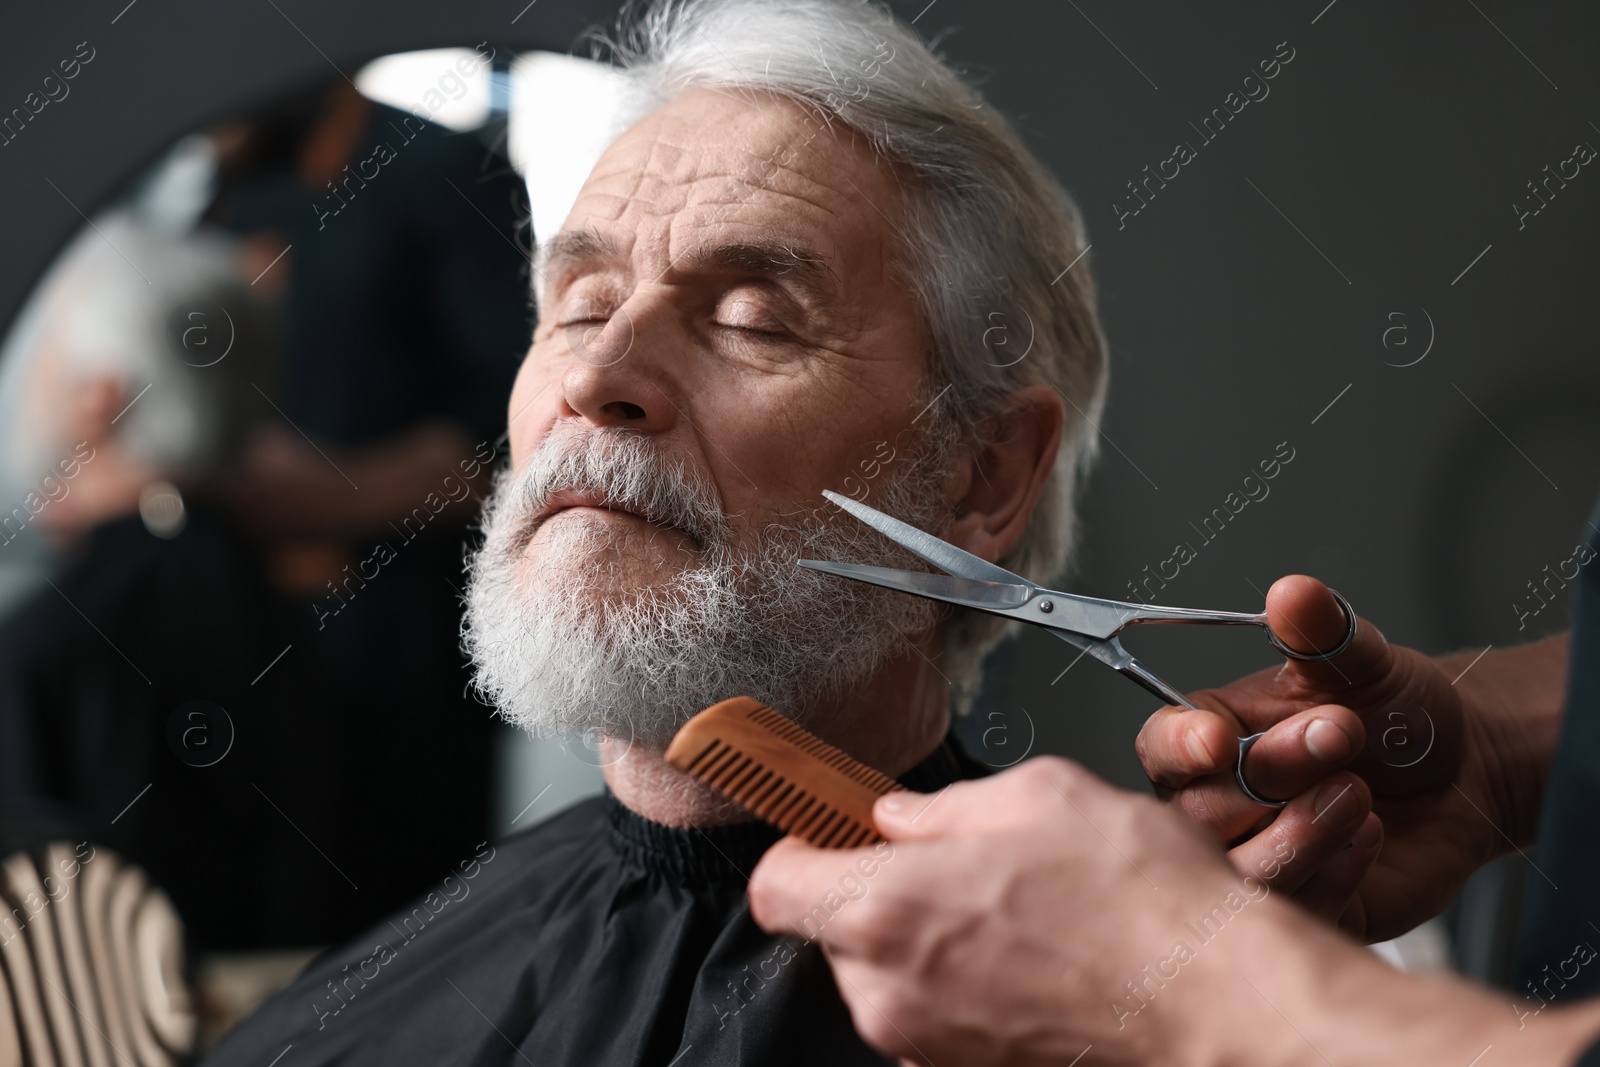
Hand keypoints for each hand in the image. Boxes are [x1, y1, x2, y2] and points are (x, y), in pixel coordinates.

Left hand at [748, 760, 1580, 1066]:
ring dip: (927, 940)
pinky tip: (1035, 954)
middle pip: (833, 933)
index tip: (833, 833)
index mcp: (887, 907)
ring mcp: (929, 1047)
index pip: (775, 886)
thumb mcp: (1039, 795)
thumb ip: (943, 805)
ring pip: (888, 977)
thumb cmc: (1142, 902)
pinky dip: (966, 984)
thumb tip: (902, 816)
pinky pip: (938, 1015)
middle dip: (880, 892)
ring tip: (1013, 909)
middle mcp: (891, 991)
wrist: (1222, 1004)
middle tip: (954, 863)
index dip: (801, 850)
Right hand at [1136, 574, 1495, 941]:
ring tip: (1357, 792)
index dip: (1181, 747)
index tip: (1220, 737)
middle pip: (1198, 815)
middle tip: (1340, 734)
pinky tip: (1369, 835)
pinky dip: (1335, 869)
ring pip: (1241, 871)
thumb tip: (1294, 592)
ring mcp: (1257, 859)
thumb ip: (1321, 630)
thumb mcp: (1361, 659)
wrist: (1463, 772)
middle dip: (1271, 775)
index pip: (1161, 748)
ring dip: (1301, 830)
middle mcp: (1218, 804)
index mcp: (1207, 737)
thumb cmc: (1396, 711)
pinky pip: (1296, 909)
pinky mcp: (1303, 908)